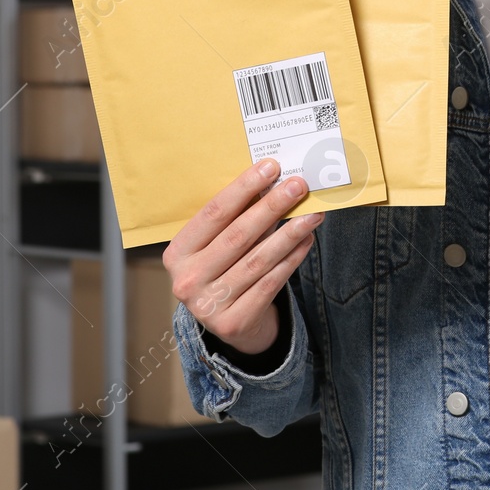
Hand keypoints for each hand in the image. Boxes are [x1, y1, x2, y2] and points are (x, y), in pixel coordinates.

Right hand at [163, 159, 323, 355]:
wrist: (229, 323)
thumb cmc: (225, 270)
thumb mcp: (217, 245)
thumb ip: (237, 218)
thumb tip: (273, 182)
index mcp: (177, 253)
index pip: (214, 213)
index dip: (244, 188)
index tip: (271, 167)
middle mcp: (187, 280)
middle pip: (238, 235)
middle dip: (272, 206)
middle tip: (298, 186)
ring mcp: (208, 304)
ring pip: (258, 260)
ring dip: (290, 233)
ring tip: (312, 214)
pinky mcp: (234, 322)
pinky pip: (270, 283)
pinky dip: (291, 259)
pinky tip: (306, 241)